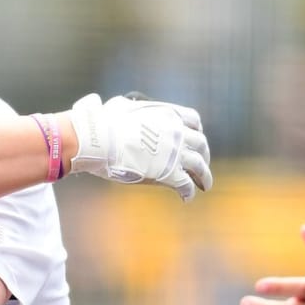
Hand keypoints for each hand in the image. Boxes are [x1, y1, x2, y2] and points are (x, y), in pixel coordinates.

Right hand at [67, 93, 211, 201]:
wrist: (100, 140)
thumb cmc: (103, 123)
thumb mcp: (122, 106)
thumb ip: (131, 108)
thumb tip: (123, 107)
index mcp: (168, 114)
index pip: (193, 120)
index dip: (196, 130)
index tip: (195, 136)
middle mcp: (177, 132)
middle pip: (200, 144)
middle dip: (203, 155)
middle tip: (201, 165)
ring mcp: (176, 153)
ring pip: (199, 166)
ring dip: (204, 176)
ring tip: (205, 185)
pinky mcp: (169, 173)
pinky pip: (185, 185)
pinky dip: (188, 192)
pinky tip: (187, 198)